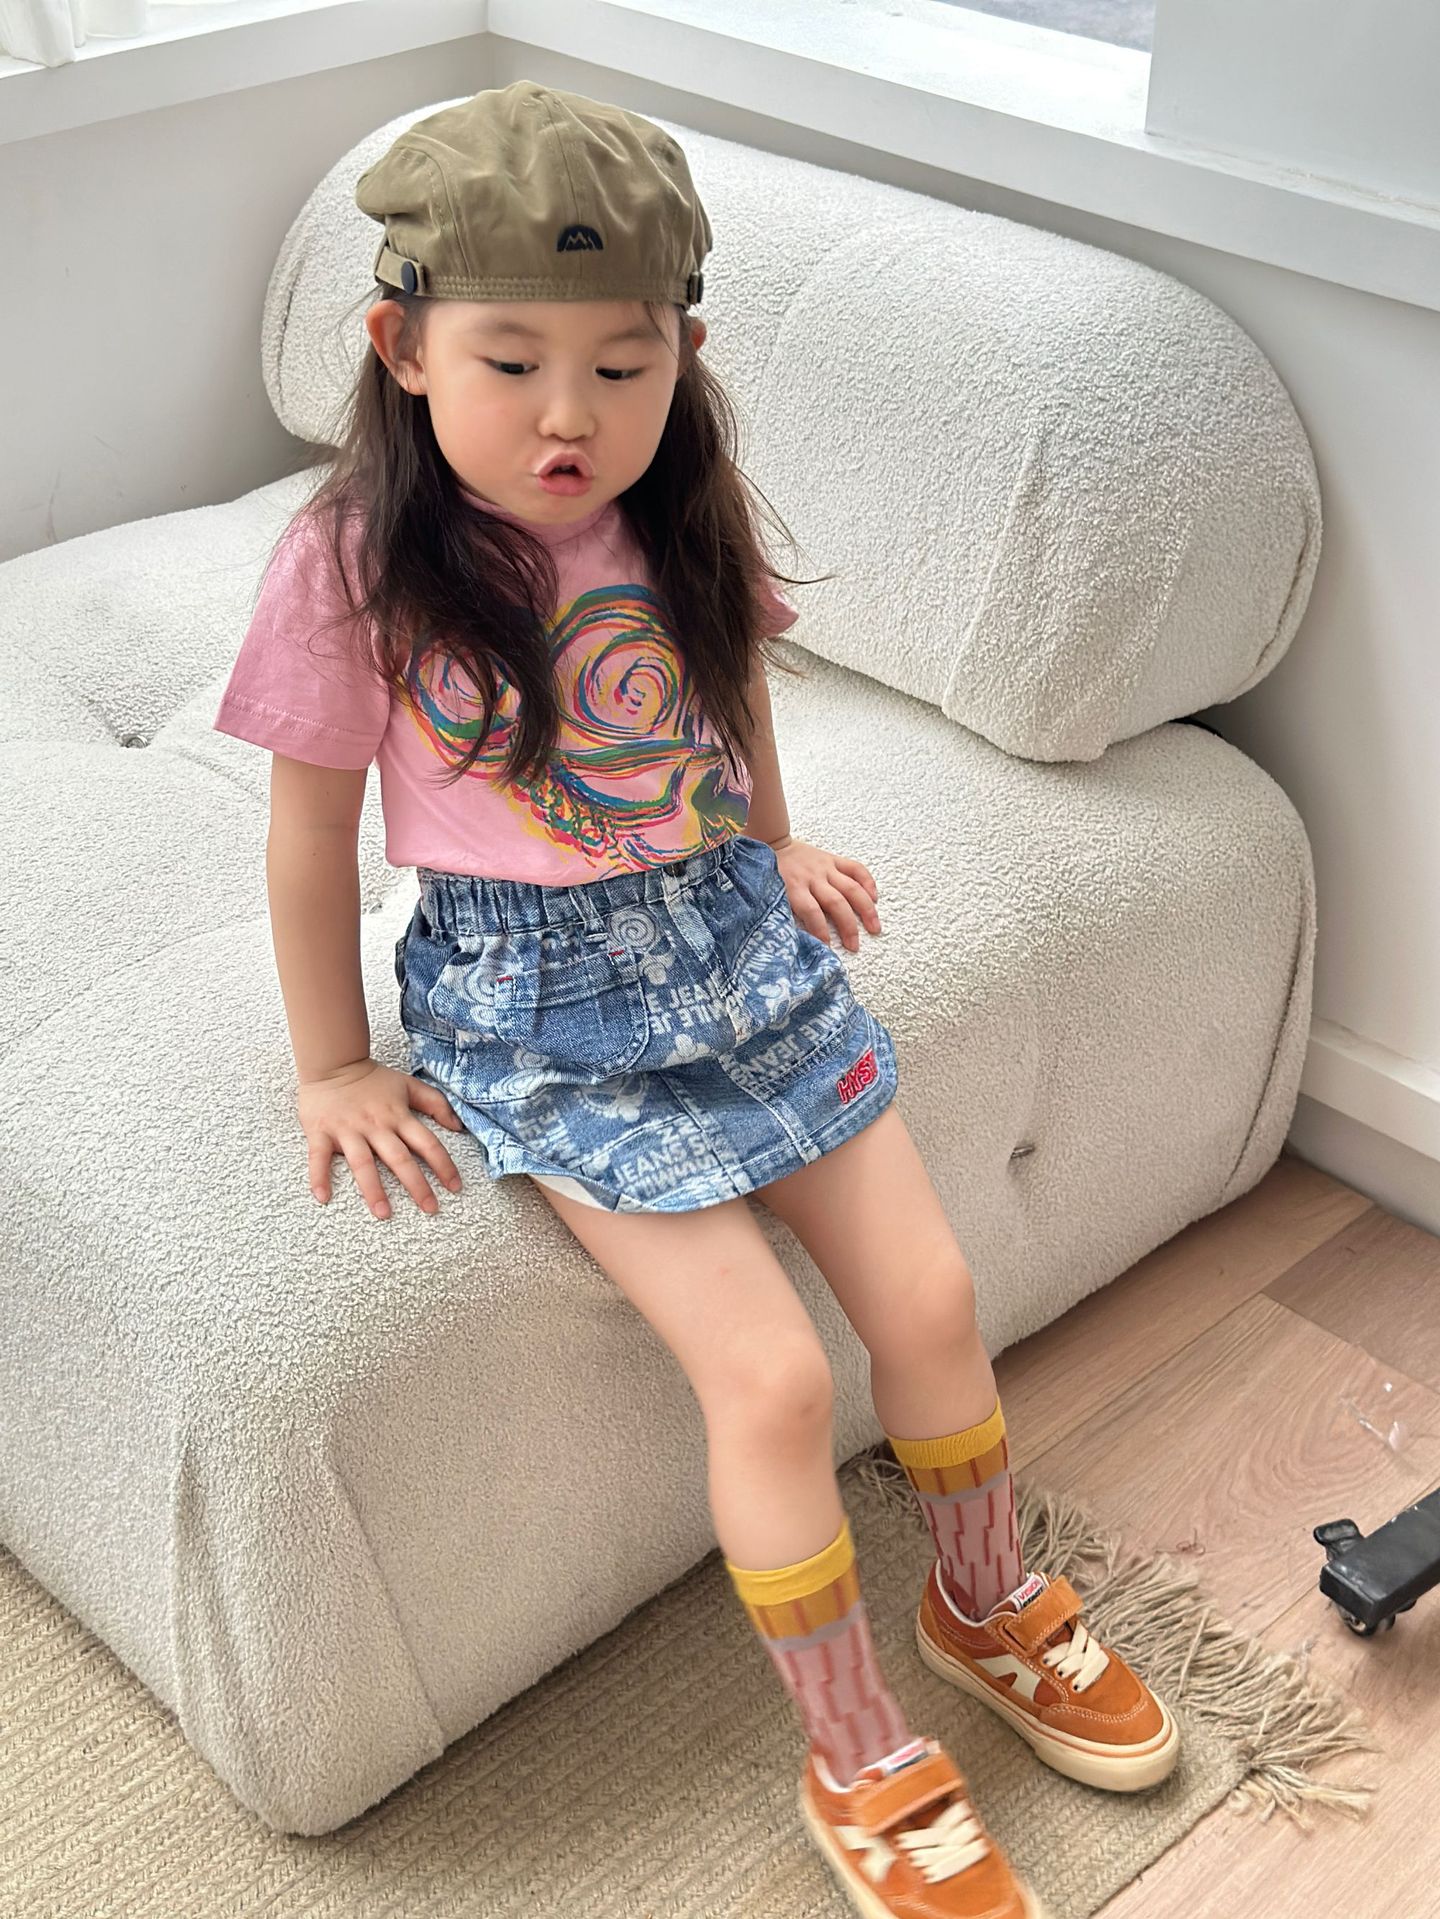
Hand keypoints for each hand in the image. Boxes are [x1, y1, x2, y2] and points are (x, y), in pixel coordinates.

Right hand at [298, 1057, 466, 1220]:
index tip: (455, 1187)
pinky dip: (318, 1177)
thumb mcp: (408, 1085)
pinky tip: (322, 1197)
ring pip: (363, 1163)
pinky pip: (319, 1158)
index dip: (443, 1165)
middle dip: (417, 1185)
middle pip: (399, 1158)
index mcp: (398, 1116)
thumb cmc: (372, 1078)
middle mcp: (376, 1126)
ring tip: (383, 1213)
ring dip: (373, 1189)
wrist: (333, 1062)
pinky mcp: (321, 1133)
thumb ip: (435, 1103)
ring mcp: (347, 1130)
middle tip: (430, 1209)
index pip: (427, 1143)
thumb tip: (458, 1126)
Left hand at [769, 835, 880, 952]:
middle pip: (836, 903)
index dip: (820, 931)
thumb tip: (796, 939)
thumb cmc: (772, 875)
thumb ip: (784, 912)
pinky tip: (875, 898)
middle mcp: (812, 877)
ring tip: (875, 928)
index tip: (827, 949)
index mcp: (793, 887)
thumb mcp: (772, 894)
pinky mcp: (833, 859)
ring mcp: (826, 867)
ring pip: (851, 888)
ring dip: (866, 909)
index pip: (811, 912)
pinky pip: (856, 869)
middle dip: (848, 927)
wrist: (773, 844)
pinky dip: (868, 882)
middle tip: (854, 946)